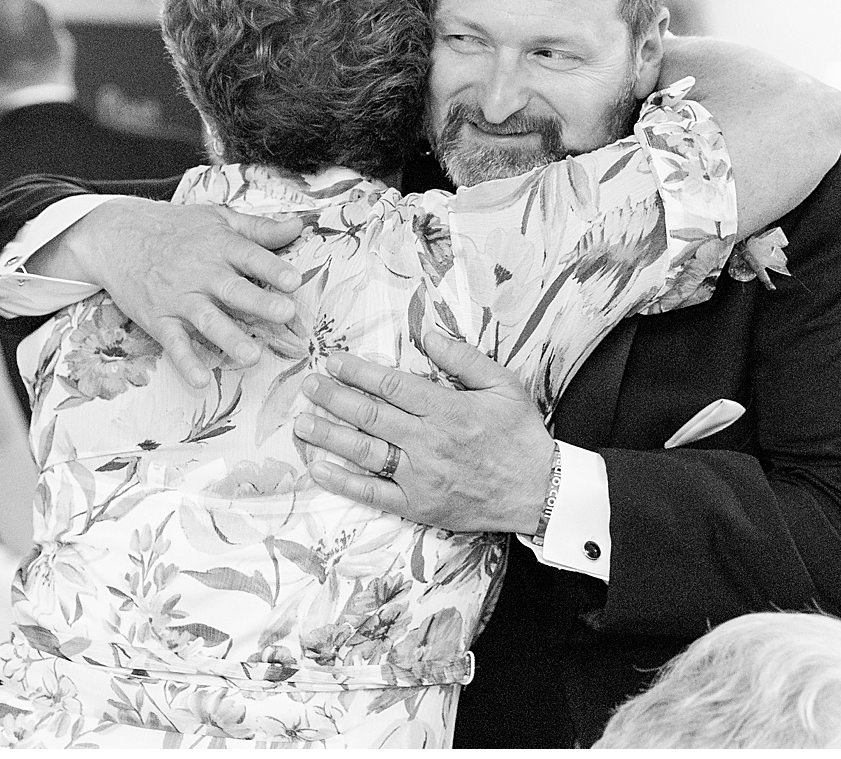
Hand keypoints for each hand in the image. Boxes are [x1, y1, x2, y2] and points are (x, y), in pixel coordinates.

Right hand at [43, 198, 303, 387]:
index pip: (250, 256)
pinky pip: (173, 344)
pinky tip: (201, 381)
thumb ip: (260, 228)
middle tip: (284, 313)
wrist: (118, 237)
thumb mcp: (219, 219)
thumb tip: (300, 225)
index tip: (293, 280)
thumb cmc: (178, 229)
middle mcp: (201, 273)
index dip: (272, 268)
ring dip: (229, 338)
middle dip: (259, 302)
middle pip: (233, 289)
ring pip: (207, 320)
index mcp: (220, 246)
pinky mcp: (160, 319)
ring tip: (252, 356)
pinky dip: (185, 363)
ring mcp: (180, 298)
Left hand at [296, 331, 554, 533]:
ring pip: (364, 452)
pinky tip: (319, 467)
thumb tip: (426, 334)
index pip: (391, 385)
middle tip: (307, 385)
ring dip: (329, 435)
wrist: (539, 491)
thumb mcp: (503, 384)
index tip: (332, 360)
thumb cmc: (520, 435)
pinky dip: (343, 481)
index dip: (356, 371)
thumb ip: (463, 358)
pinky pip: (373, 493)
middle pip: (370, 416)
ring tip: (301, 423)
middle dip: (332, 398)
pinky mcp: (418, 506)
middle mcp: (428, 442)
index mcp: (447, 409)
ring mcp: (420, 477)